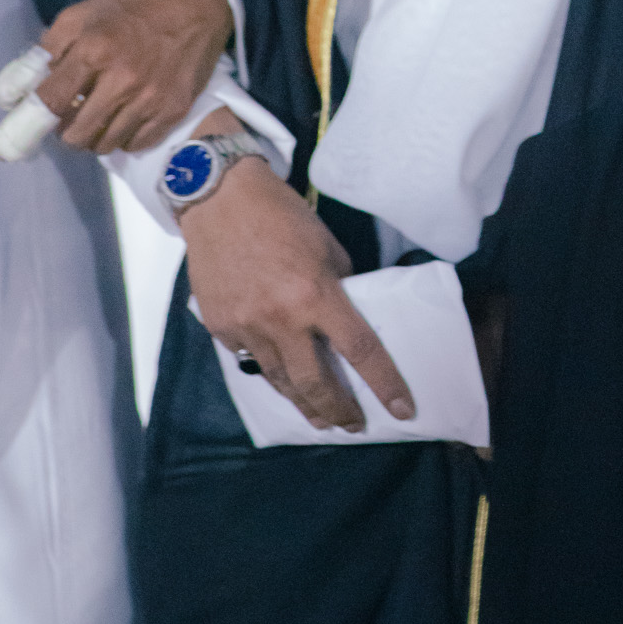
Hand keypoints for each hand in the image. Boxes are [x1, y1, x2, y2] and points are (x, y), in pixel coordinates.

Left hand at [35, 0, 231, 154]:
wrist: (196, 3)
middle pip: (76, 134)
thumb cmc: (135, 6)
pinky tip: (125, 118)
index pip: (50, 102)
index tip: (31, 121)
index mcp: (95, 50)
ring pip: (105, 144)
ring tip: (98, 118)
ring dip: (95, 136)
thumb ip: (49, 47)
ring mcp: (151, 99)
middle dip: (65, 130)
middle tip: (70, 118)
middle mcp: (123, 80)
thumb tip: (20, 86)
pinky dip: (125, 137)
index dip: (35, 116)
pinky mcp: (173, 110)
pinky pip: (137, 144)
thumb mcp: (84, 12)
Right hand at [179, 114, 415, 433]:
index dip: (384, 383)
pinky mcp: (220, 327)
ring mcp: (246, 326)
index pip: (360, 349)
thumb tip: (344, 317)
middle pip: (315, 384)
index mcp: (315, 293)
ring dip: (303, 402)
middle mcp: (280, 318)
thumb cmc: (280, 214)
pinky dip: (269, 369)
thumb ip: (338, 285)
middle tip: (352, 424)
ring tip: (320, 416)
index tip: (402, 409)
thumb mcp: (325, 245)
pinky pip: (249, 359)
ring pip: (280, 381)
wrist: (219, 199)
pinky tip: (280, 375)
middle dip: (338, 411)